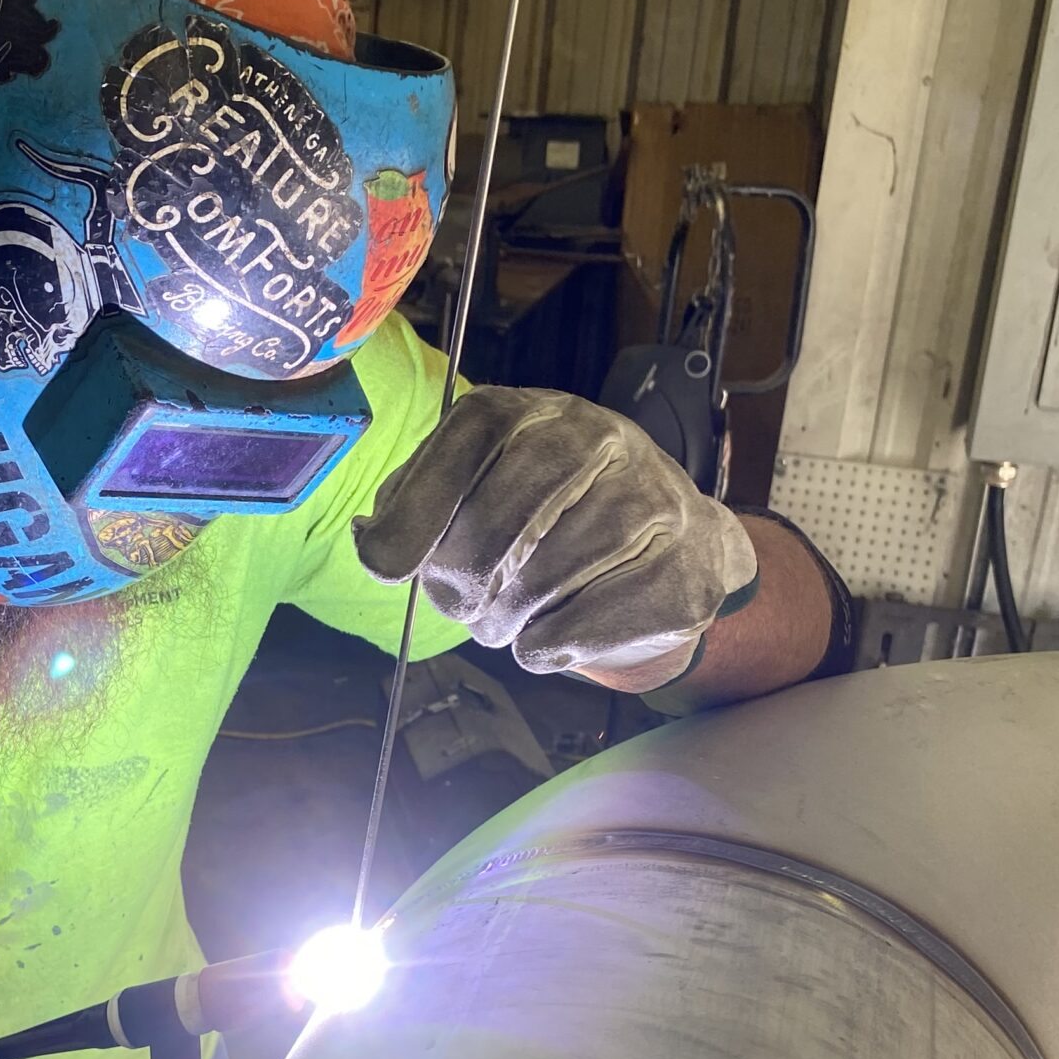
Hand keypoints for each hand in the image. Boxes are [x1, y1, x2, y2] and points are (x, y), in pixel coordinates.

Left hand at [355, 386, 758, 692]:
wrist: (673, 541)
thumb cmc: (551, 515)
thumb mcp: (480, 486)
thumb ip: (419, 505)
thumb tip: (376, 547)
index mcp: (539, 413)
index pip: (473, 437)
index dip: (420, 508)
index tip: (389, 567)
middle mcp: (604, 439)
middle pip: (506, 518)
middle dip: (462, 579)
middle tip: (459, 606)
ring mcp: (655, 502)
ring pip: (547, 578)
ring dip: (505, 618)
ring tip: (502, 621)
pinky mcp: (683, 572)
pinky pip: (588, 625)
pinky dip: (547, 646)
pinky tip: (545, 636)